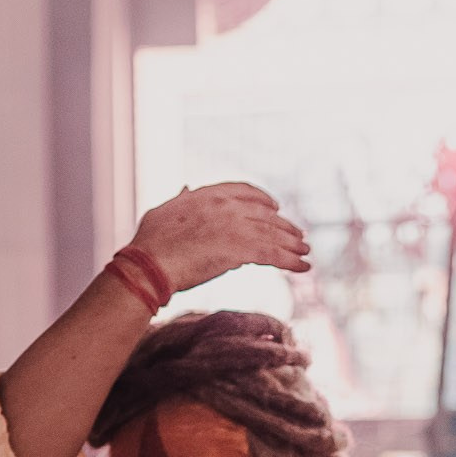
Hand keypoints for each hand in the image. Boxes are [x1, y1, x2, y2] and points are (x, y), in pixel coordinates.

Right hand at [131, 181, 310, 295]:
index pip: (244, 191)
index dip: (263, 200)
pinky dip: (292, 262)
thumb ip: (181, 199)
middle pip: (265, 214)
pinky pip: (274, 255)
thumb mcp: (164, 210)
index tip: (275, 208)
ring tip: (306, 252)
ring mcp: (235, 226)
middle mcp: (225, 206)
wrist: (150, 264)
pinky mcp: (241, 249)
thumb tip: (186, 188)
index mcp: (207, 194)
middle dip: (284, 226)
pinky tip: (304, 268)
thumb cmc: (150, 243)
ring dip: (293, 245)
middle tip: (298, 236)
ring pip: (273, 234)